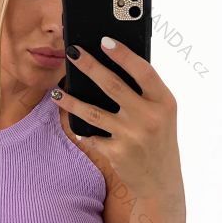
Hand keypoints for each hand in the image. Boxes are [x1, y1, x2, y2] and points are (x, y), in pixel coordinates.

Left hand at [57, 37, 179, 199]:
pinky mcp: (116, 153)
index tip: (104, 41)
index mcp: (164, 103)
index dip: (124, 55)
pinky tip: (74, 123)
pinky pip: (92, 135)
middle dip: (89, 66)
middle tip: (72, 52)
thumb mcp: (163, 114)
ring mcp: (131, 136)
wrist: (161, 182)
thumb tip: (112, 65)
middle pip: (113, 85)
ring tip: (56, 92)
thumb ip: (146, 93)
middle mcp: (149, 118)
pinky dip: (83, 130)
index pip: (144, 72)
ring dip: (71, 101)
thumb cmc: (159, 140)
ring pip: (93, 112)